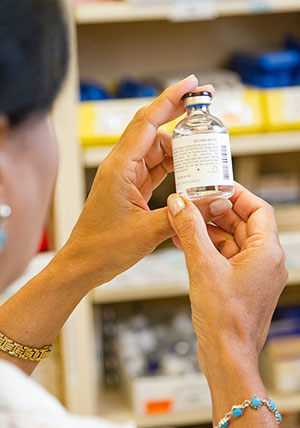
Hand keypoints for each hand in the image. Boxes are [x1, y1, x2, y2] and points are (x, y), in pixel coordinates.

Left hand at [61, 76, 231, 289]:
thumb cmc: (103, 248)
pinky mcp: (130, 189)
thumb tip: (215, 202)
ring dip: (178, 146)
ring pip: (155, 150)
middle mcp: (121, 166)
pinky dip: (172, 165)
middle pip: (152, 130)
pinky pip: (154, 168)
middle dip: (177, 114)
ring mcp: (125, 177)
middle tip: (204, 104)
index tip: (191, 84)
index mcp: (120, 168)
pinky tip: (188, 166)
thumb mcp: (148, 232)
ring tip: (203, 146)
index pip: (148, 123)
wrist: (83, 264)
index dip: (170, 100)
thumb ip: (183, 215)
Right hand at [167, 183, 287, 373]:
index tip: (214, 186)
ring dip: (207, 230)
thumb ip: (190, 231)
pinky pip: (224, 257)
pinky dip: (206, 247)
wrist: (226, 358)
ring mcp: (253, 274)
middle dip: (215, 211)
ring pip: (231, 240)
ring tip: (182, 221)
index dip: (235, 194)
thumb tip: (180, 205)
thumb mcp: (202, 266)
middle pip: (242, 223)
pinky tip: (184, 242)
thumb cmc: (225, 321)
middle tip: (192, 203)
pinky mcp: (239, 284)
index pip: (257, 208)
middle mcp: (265, 261)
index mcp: (267, 252)